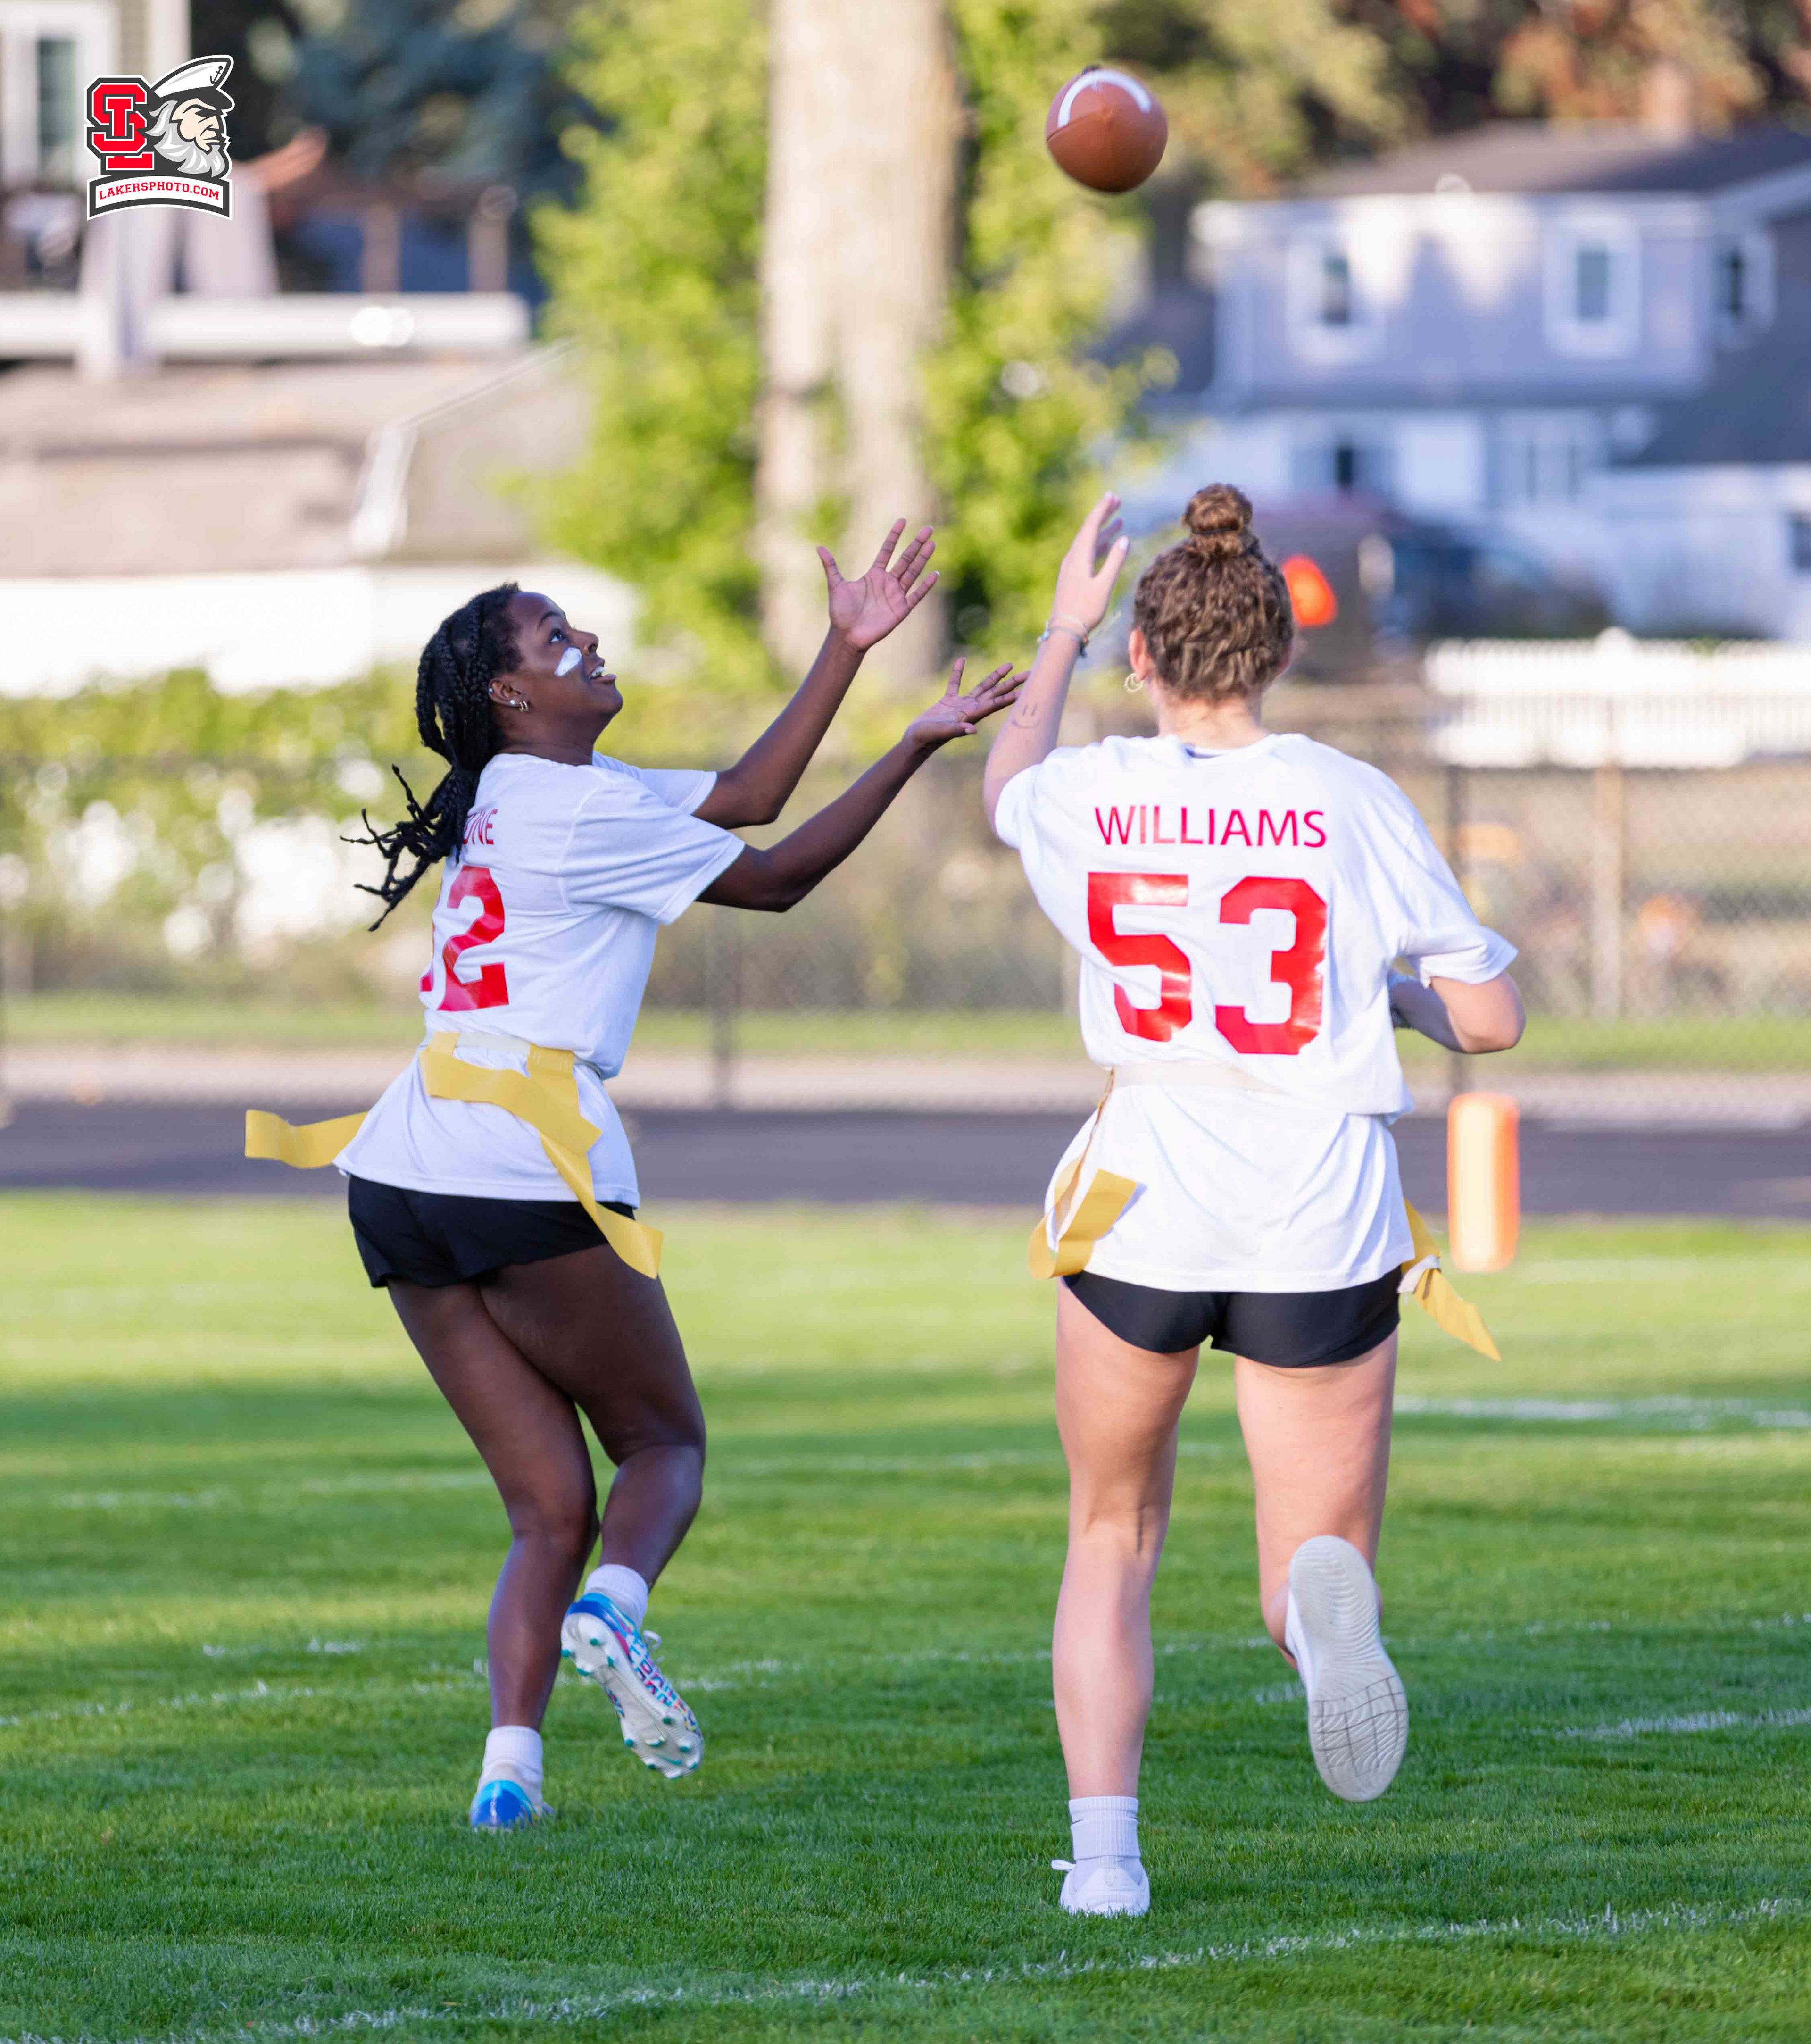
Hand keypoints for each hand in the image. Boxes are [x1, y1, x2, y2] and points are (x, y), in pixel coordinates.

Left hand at [819, 520, 938, 650]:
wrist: (847, 635)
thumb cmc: (841, 612)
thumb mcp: (835, 585)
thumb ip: (831, 566)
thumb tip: (819, 547)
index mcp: (874, 575)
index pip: (887, 551)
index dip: (894, 536)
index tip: (902, 521)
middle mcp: (887, 583)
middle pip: (905, 559)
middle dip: (916, 544)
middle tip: (928, 529)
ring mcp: (896, 595)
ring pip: (913, 573)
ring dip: (923, 559)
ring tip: (932, 544)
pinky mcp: (901, 609)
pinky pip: (916, 595)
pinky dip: (926, 586)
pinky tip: (934, 574)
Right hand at [903, 659, 1025, 752]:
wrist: (915, 741)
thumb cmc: (928, 738)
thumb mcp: (943, 731)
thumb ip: (958, 729)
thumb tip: (974, 729)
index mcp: (972, 714)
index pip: (997, 703)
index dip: (1012, 695)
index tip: (1029, 688)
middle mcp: (971, 709)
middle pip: (996, 693)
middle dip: (1012, 683)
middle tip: (1029, 673)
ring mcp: (960, 705)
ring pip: (982, 687)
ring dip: (995, 676)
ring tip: (1008, 665)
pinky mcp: (947, 702)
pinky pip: (955, 683)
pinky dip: (958, 672)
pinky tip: (962, 660)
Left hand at [1051, 491, 1129, 637]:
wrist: (1064, 630)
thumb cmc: (1085, 610)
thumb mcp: (1103, 586)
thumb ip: (1114, 562)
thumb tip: (1124, 540)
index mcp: (1079, 557)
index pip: (1091, 526)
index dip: (1102, 509)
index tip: (1112, 496)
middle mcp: (1072, 558)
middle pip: (1088, 530)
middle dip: (1103, 515)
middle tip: (1116, 501)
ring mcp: (1071, 567)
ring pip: (1088, 542)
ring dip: (1103, 531)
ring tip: (1118, 521)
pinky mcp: (1072, 576)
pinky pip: (1086, 553)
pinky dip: (1098, 545)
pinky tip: (1108, 545)